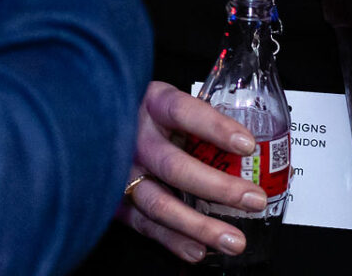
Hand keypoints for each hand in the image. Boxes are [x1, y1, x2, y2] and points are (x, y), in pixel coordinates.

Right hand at [116, 82, 267, 263]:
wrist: (97, 124)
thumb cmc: (147, 113)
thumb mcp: (168, 100)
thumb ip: (198, 118)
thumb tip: (253, 142)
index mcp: (151, 104)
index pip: (183, 112)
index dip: (215, 128)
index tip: (248, 144)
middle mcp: (133, 138)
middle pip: (175, 166)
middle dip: (219, 188)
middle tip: (254, 199)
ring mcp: (121, 172)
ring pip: (160, 203)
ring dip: (200, 225)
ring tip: (234, 240)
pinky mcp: (115, 201)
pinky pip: (145, 225)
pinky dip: (173, 241)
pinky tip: (199, 251)